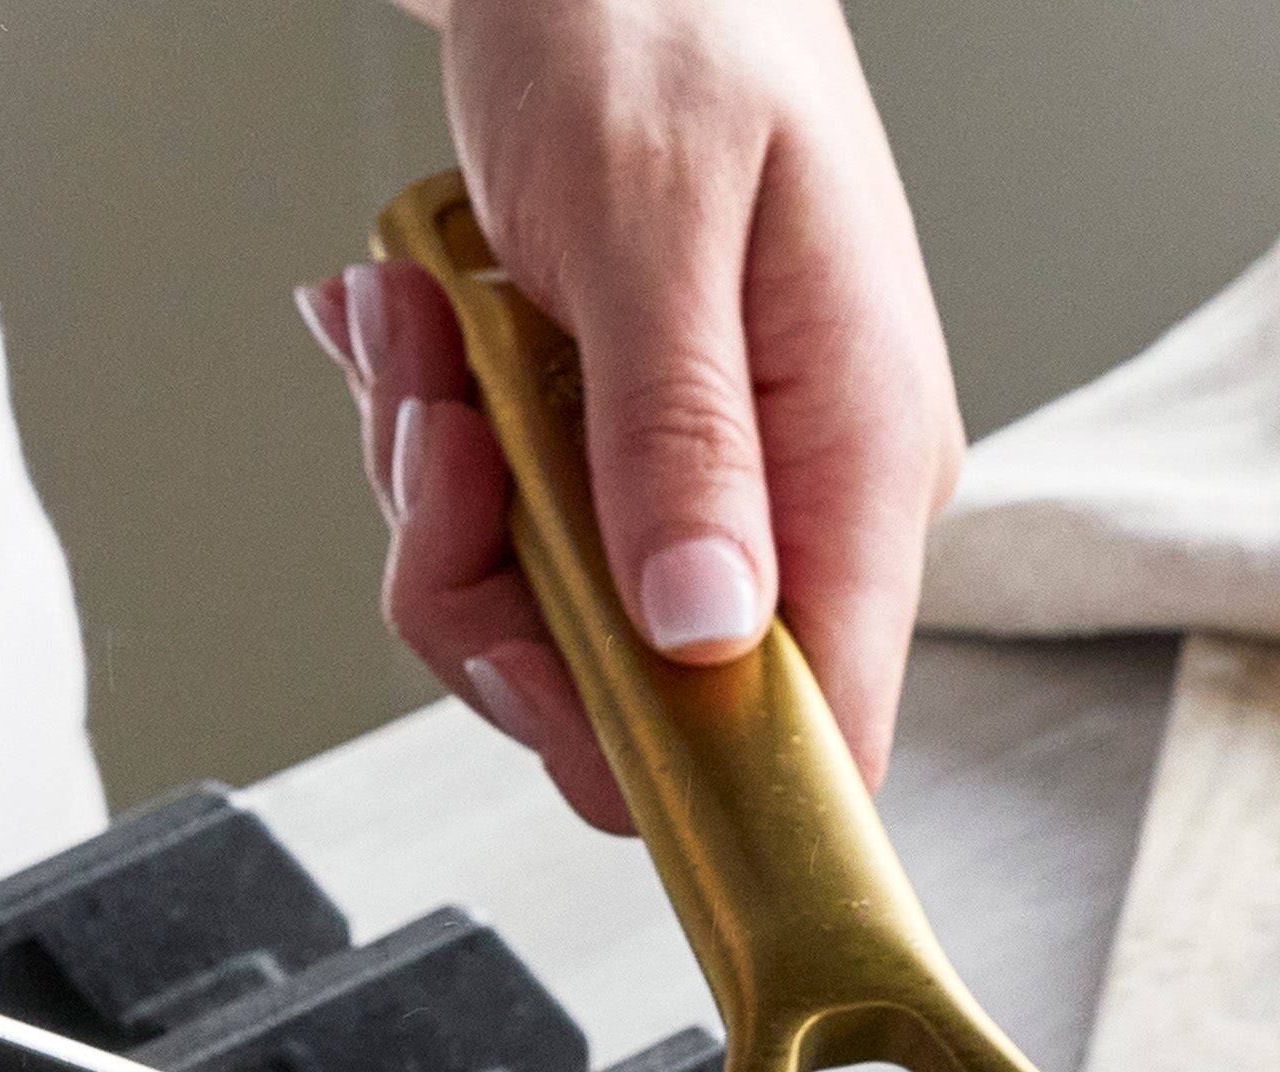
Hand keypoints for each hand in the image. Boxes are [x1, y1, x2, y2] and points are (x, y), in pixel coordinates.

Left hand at [298, 0, 963, 833]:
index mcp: (858, 469)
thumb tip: (705, 636)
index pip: (822, 735)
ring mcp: (712, 495)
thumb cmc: (661, 13)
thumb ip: (677, 440)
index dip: (699, 786)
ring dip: (443, 505)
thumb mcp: (652, 221)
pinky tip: (424, 327)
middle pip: (646, 709)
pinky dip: (438, 450)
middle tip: (448, 441)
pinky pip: (515, 541)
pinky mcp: (631, 466)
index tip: (556, 710)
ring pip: (550, 632)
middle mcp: (799, 511)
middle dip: (501, 600)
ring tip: (421, 336)